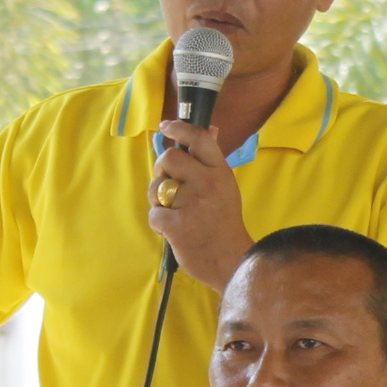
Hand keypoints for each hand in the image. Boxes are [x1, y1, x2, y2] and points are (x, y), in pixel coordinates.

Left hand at [144, 117, 252, 288]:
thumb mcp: (226, 186)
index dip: (178, 128)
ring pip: (157, 187)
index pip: (199, 138)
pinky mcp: (178, 226)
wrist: (232, 260)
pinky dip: (158, 222)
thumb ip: (212, 159)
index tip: (165, 126)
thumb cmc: (224, 222)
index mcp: (220, 172)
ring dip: (158, 200)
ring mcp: (193, 205)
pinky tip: (171, 229)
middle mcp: (208, 184)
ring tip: (172, 211)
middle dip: (161, 170)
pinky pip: (154, 213)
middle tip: (168, 184)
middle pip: (170, 158)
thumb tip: (210, 127)